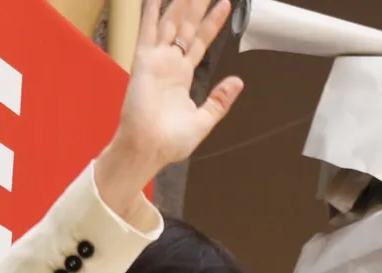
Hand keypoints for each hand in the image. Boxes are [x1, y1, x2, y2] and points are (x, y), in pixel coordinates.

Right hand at [94, 0, 242, 213]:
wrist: (149, 149)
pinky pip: (147, 31)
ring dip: (180, 3)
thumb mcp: (203, 120)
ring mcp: (156, 61)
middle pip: (186, 26)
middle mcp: (169, 64)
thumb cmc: (169, 142)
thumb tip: (237, 82)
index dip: (212, 23)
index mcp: (182, 77)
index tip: (224, 5)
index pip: (199, 41)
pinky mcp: (144, 62)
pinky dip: (150, 12)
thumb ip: (219, 100)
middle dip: (197, 6)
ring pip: (170, 23)